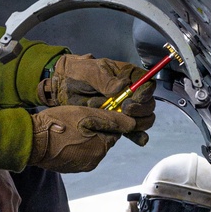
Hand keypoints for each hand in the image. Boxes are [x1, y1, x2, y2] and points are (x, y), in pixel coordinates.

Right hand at [29, 104, 138, 172]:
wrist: (33, 141)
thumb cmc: (59, 125)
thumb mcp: (87, 114)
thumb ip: (112, 119)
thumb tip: (133, 124)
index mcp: (102, 147)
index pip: (114, 132)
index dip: (104, 121)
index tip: (91, 114)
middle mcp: (94, 160)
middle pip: (102, 141)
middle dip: (93, 130)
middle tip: (77, 120)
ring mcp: (81, 166)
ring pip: (89, 147)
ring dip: (83, 138)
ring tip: (67, 129)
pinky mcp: (69, 168)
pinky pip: (78, 154)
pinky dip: (73, 146)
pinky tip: (62, 138)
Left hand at [37, 54, 154, 135]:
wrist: (63, 87)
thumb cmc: (77, 73)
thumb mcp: (89, 71)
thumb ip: (105, 79)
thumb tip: (122, 87)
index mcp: (128, 76)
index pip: (147, 84)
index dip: (145, 93)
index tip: (132, 99)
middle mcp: (130, 93)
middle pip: (148, 104)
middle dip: (140, 110)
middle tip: (124, 109)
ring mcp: (124, 109)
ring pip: (143, 119)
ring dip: (137, 123)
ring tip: (120, 121)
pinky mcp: (117, 121)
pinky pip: (132, 130)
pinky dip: (137, 136)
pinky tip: (139, 140)